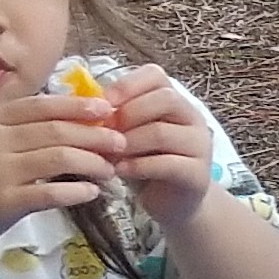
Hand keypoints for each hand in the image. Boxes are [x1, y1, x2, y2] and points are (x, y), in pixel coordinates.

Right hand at [0, 94, 123, 250]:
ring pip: (57, 158)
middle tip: (121, 142)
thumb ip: (21, 130)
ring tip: (111, 169)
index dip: (77, 106)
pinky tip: (93, 192)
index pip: (40, 106)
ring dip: (91, 162)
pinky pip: (50, 193)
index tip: (108, 109)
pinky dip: (76, 191)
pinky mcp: (4, 202)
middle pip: (55, 130)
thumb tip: (74, 118)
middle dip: (94, 135)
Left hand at [100, 64, 217, 229]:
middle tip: (105, 132)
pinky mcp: (197, 174)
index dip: (127, 85)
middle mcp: (193, 119)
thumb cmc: (145, 162)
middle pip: (165, 99)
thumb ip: (114, 116)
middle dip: (128, 113)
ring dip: (129, 142)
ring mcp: (200, 146)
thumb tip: (79, 102)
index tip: (103, 102)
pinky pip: (168, 164)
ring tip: (108, 154)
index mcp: (175, 101)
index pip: (156, 76)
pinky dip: (138, 166)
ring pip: (162, 132)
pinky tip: (120, 171)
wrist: (172, 202)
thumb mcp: (128, 133)